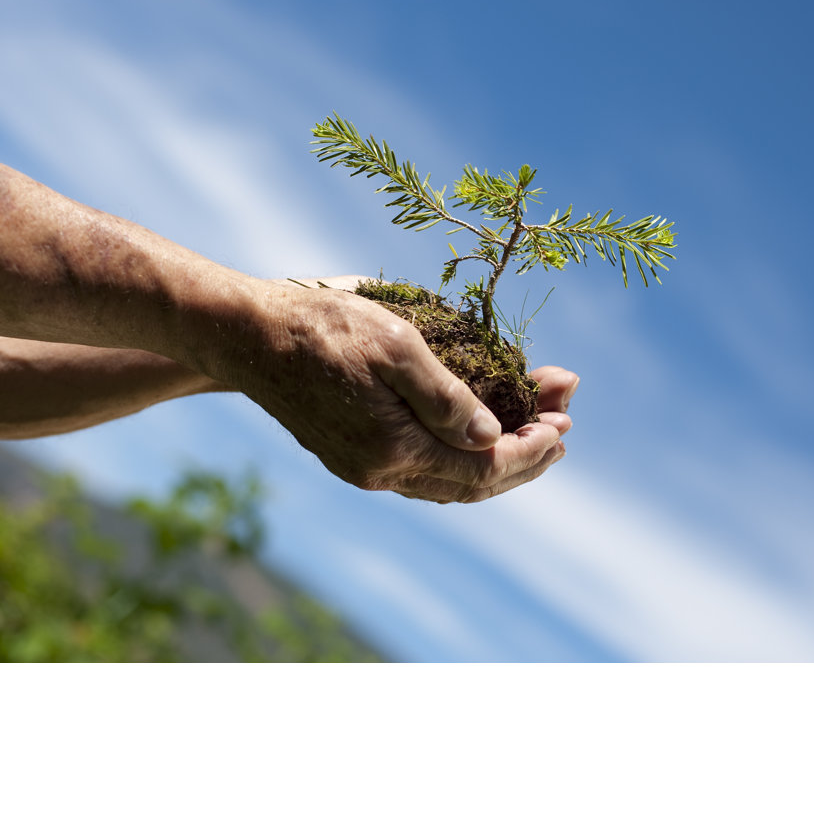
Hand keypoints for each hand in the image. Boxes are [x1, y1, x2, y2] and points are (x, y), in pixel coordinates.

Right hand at [225, 276, 576, 503]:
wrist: (248, 337)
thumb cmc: (323, 327)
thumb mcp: (395, 345)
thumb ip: (446, 397)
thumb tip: (490, 436)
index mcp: (393, 448)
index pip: (483, 468)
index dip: (530, 451)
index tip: (565, 424)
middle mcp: (379, 471)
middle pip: (470, 485)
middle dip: (524, 458)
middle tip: (564, 430)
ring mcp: (362, 468)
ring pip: (447, 482)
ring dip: (495, 460)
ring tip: (535, 434)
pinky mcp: (352, 455)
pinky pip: (423, 470)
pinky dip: (461, 457)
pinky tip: (478, 435)